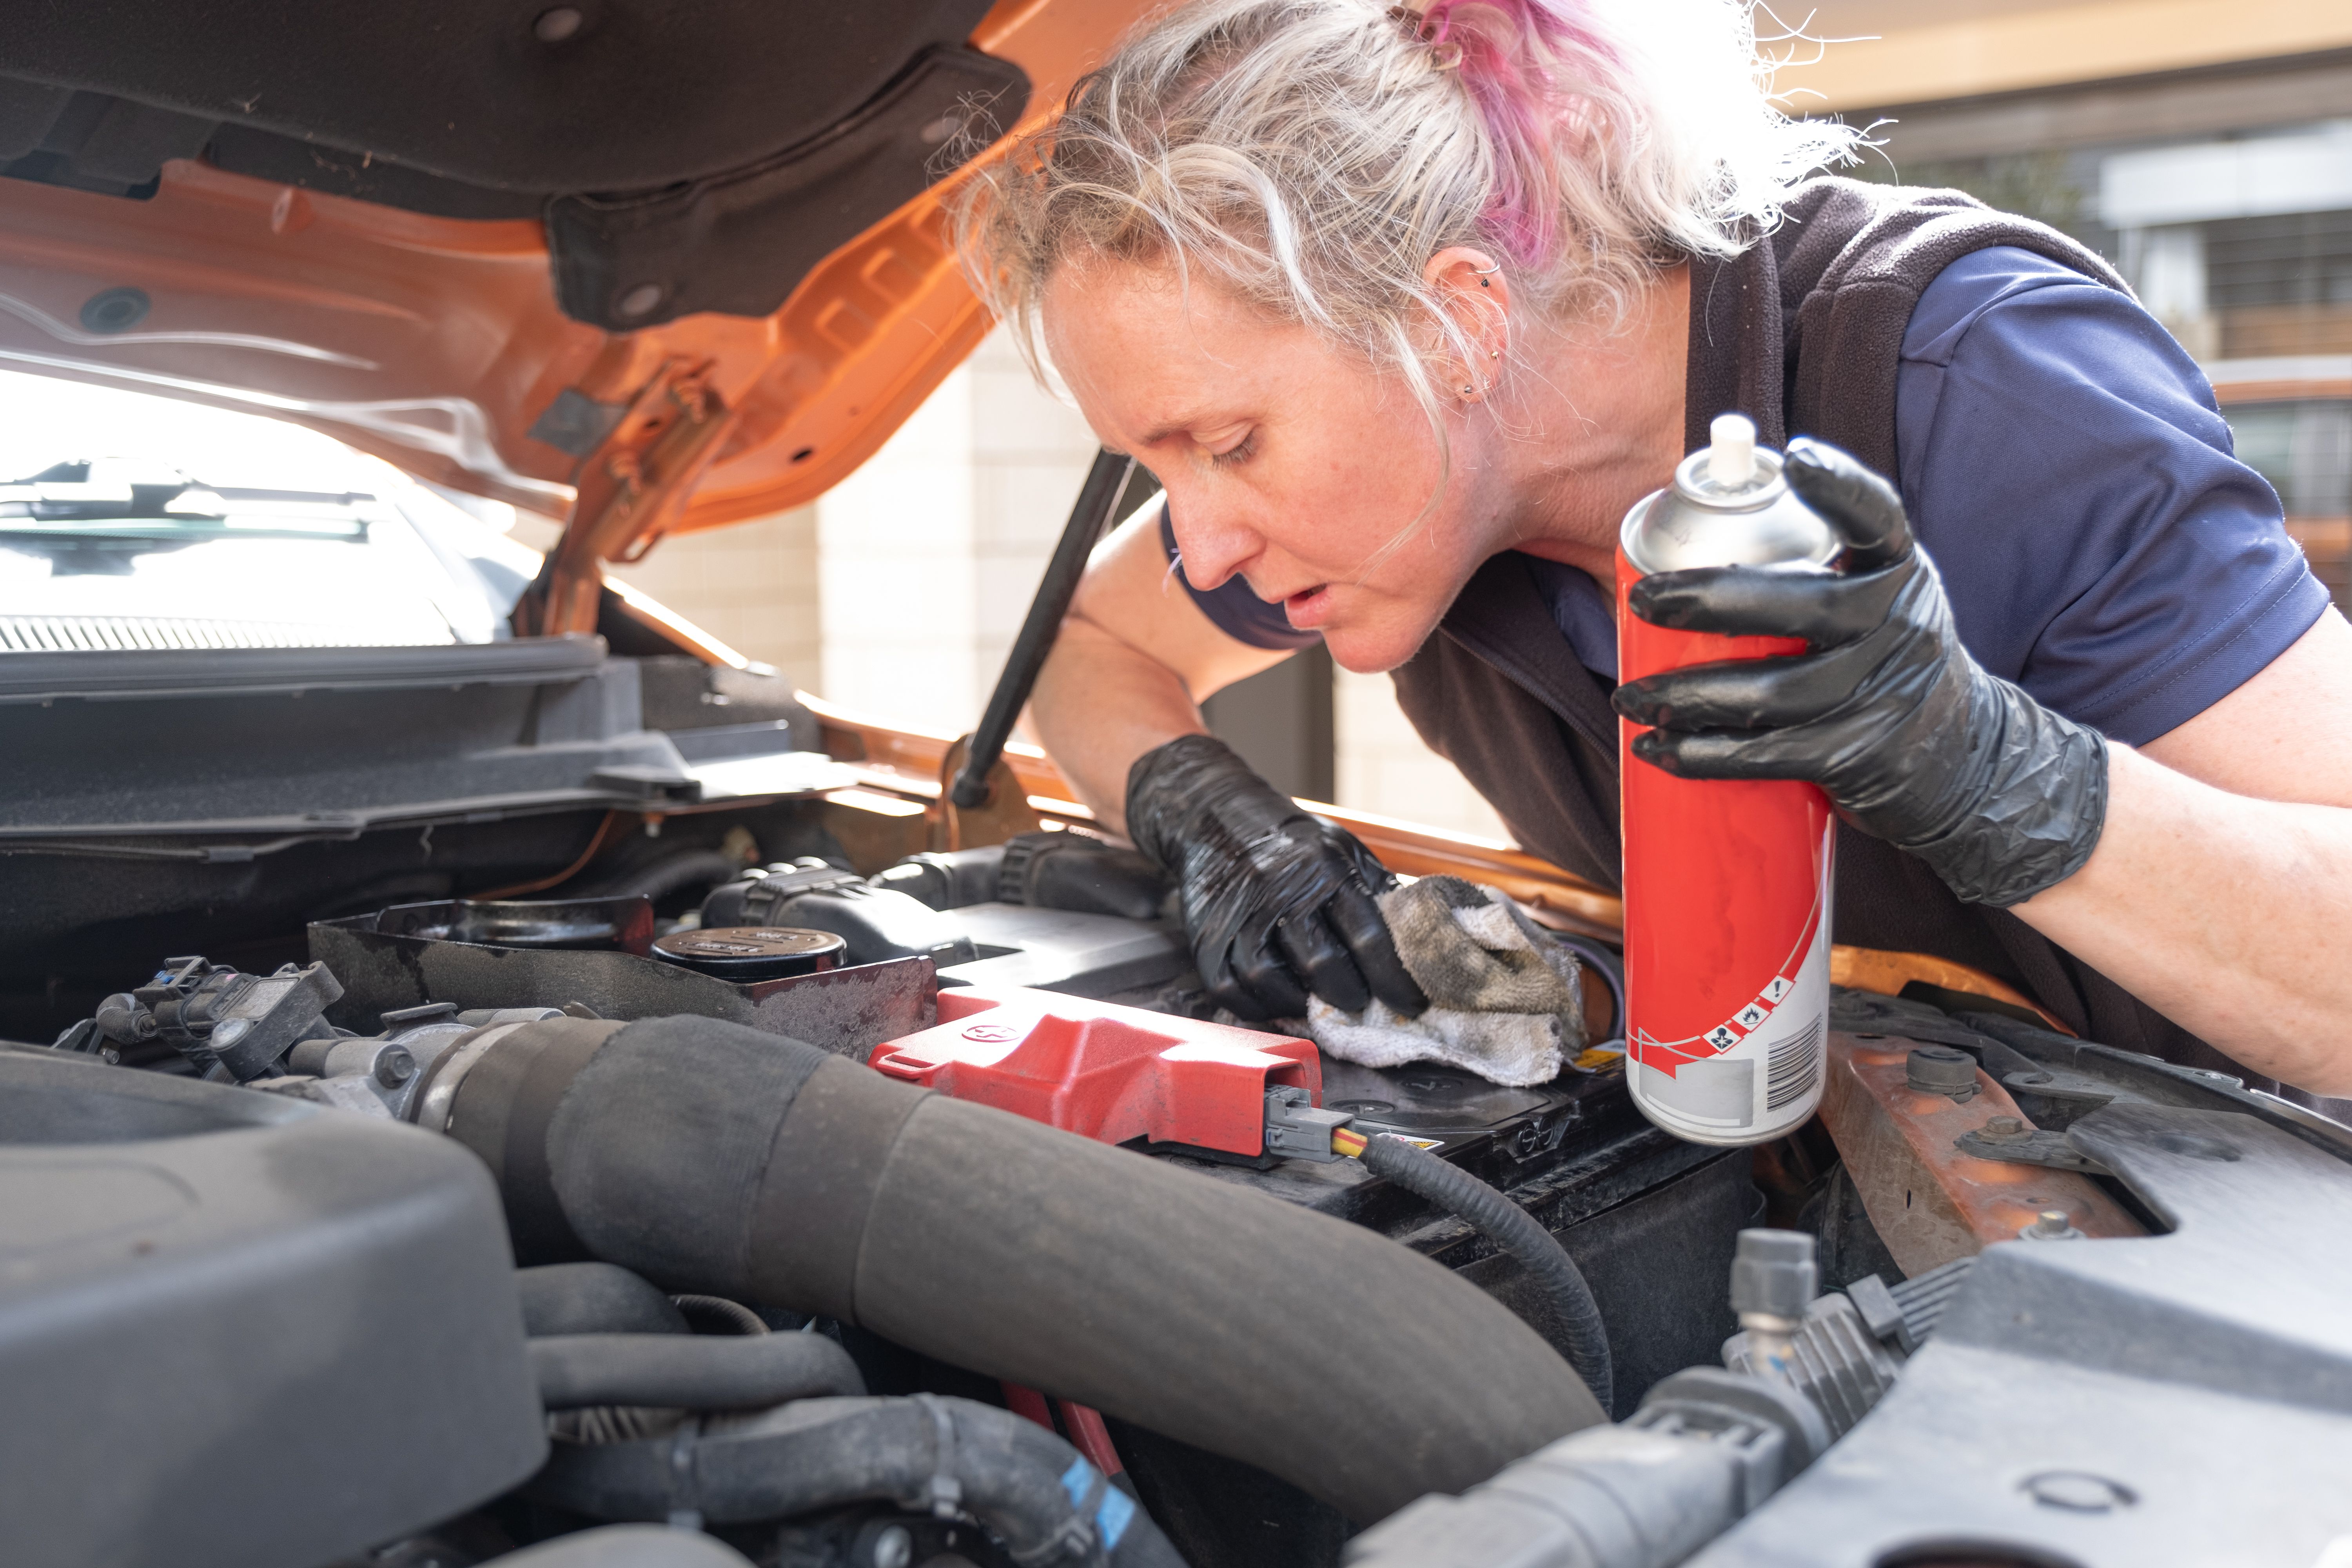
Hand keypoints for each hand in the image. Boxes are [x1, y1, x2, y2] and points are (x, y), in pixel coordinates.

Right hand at [1126, 735, 1427, 1019]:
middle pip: (1321, 964)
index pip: (1367, 936)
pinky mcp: (1208, 940)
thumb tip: (1416, 940)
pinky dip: (1262, 1006)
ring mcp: (1239, 917)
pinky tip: (1282, 1001)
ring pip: (1273, 981)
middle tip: (1362, 1005)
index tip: (1411, 1004)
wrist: (1215, 819)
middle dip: (1350, 996)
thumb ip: (1376, 890)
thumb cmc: (1292, 842)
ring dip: (1303, 1004)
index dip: (1393, 979)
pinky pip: (1235, 990)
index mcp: (1324, 868)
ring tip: (1320, 1004)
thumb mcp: (1343, 849)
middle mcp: (1280, 891)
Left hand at [1610, 439, 2107, 907]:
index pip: (1879, 519)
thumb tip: (1700, 529)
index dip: (1841, 486)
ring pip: (1772, 692)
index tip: (1795, 458)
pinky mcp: (1860, 757)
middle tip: (1642, 600)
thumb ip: (1815, 566)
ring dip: (1686, 695)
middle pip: (1802, 607)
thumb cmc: (1882, 660)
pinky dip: (1704, 754)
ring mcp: (1882, 695)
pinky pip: (1769, 754)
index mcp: (1901, 574)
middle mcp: (1901, 626)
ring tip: (1630, 698)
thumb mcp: (1876, 600)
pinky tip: (1657, 749)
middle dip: (1710, 600)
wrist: (1963, 761)